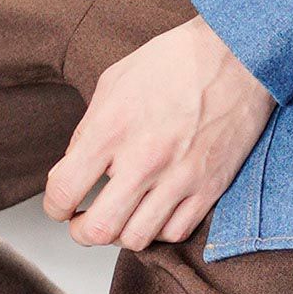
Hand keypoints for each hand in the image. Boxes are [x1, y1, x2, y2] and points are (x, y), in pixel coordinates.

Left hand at [43, 16, 275, 250]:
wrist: (238, 54)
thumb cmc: (176, 61)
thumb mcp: (114, 81)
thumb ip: (89, 129)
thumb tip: (73, 166)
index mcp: (113, 129)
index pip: (64, 190)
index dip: (53, 207)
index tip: (59, 207)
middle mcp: (144, 159)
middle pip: (98, 229)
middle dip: (82, 232)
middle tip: (83, 223)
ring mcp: (179, 178)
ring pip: (136, 239)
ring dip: (120, 234)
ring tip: (120, 218)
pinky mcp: (209, 188)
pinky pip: (174, 233)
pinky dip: (158, 230)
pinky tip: (153, 213)